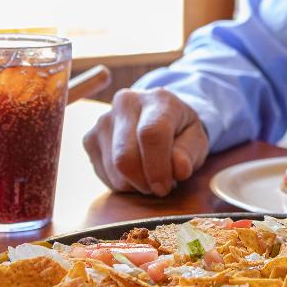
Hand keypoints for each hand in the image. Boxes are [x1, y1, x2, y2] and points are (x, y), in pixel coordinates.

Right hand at [83, 88, 208, 195]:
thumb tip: (179, 169)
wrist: (158, 119)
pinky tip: (135, 172)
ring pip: (113, 169)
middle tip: (161, 187)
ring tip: (151, 175)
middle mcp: (126, 103)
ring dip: (134, 184)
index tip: (165, 187)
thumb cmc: (181, 132)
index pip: (151, 134)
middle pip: (125, 156)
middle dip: (144, 182)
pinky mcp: (89, 138)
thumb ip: (190, 154)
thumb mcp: (197, 140)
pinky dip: (121, 183)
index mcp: (158, 99)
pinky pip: (103, 174)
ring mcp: (103, 120)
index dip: (158, 167)